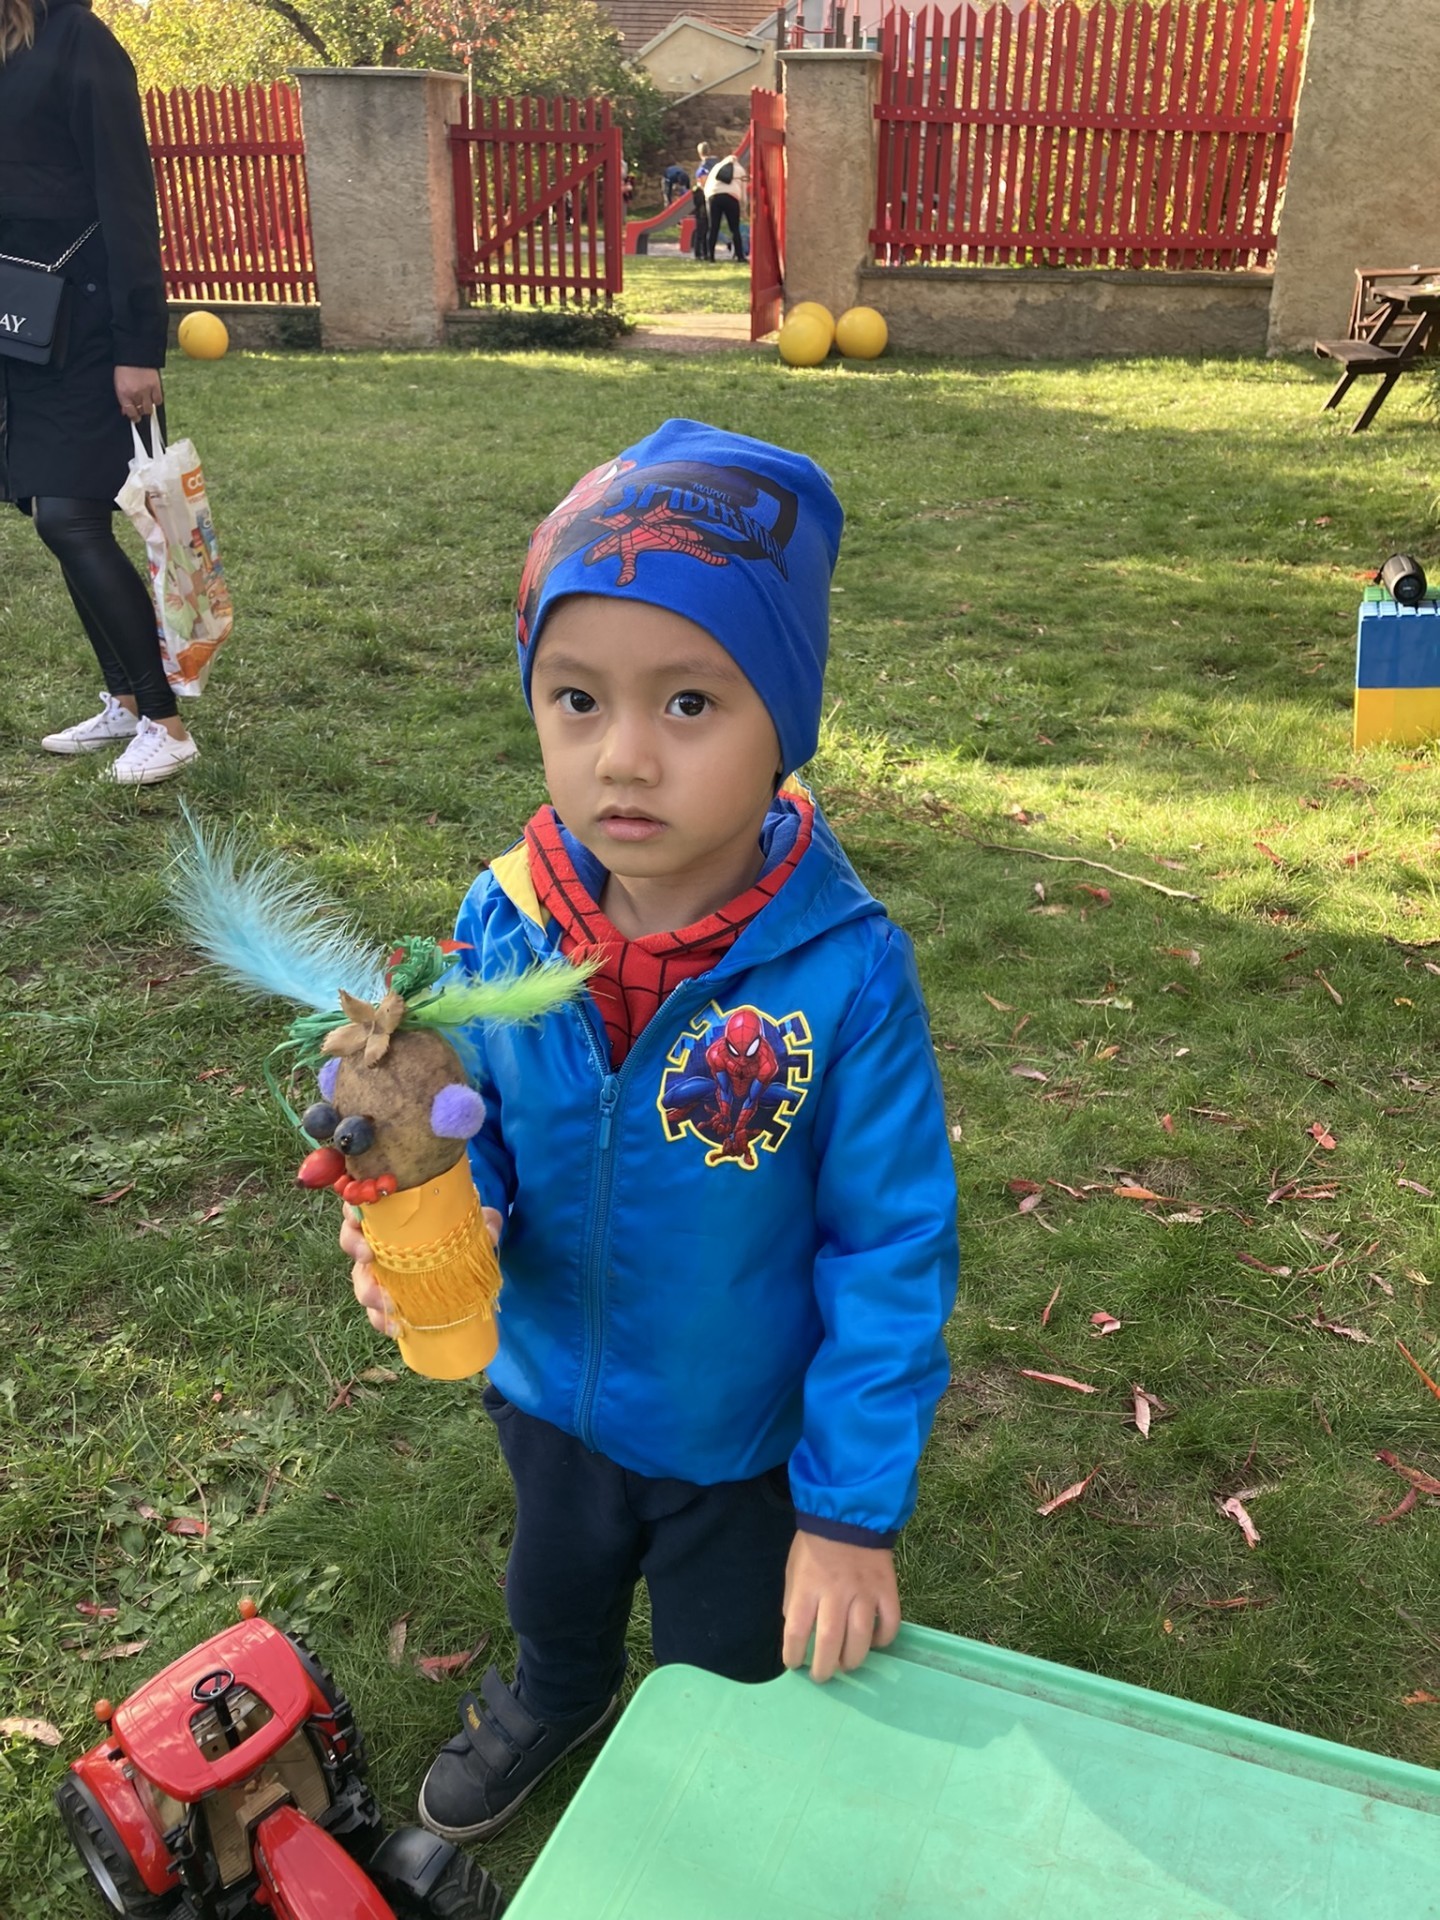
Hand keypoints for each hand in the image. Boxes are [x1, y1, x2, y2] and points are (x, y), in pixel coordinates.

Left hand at [114, 366, 162, 420]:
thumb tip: (126, 410)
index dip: (133, 416)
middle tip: (140, 409)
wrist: (135, 353)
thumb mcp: (119, 383)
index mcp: (123, 392)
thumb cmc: (125, 367)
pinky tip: (153, 397)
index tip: (135, 418)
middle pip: (140, 411)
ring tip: (146, 403)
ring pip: (149, 408)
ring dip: (148, 408)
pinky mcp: (156, 386)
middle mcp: (135, 393)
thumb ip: (122, 397)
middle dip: (140, 411)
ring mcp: (146, 390)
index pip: (129, 412)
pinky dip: (156, 401)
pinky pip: (158, 400)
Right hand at [344, 1200, 502, 1340]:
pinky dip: (382, 1319)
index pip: (362, 1202)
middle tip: (368, 1256)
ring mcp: (380, 1269)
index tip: (359, 1217)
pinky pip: (376, 1310)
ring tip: (386, 1302)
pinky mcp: (388, 1296)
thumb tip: (490, 1231)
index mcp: (391, 1213)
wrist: (463, 1257)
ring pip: (360, 1278)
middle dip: (354, 1247)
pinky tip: (396, 1327)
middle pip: (351, 1239)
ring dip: (368, 1292)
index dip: (353, 1208)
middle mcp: (378, 1239)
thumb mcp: (474, 1222)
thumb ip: (485, 1221)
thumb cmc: (458, 1229)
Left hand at [782, 1532, 900, 1682]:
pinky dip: (883, 1639)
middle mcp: (836, 1592)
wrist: (848, 1514)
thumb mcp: (794, 1569)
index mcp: (808, 1586)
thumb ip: (794, 1600)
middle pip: (830, 1641)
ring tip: (846, 1665)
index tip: (794, 1664)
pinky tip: (874, 1642)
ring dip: (853, 1660)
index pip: (797, 1631)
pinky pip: (889, 1622)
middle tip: (822, 1676)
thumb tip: (798, 1632)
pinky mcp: (886, 1589)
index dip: (793, 1655)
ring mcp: (864, 1591)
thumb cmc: (815, 1545)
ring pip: (861, 1637)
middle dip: (825, 1667)